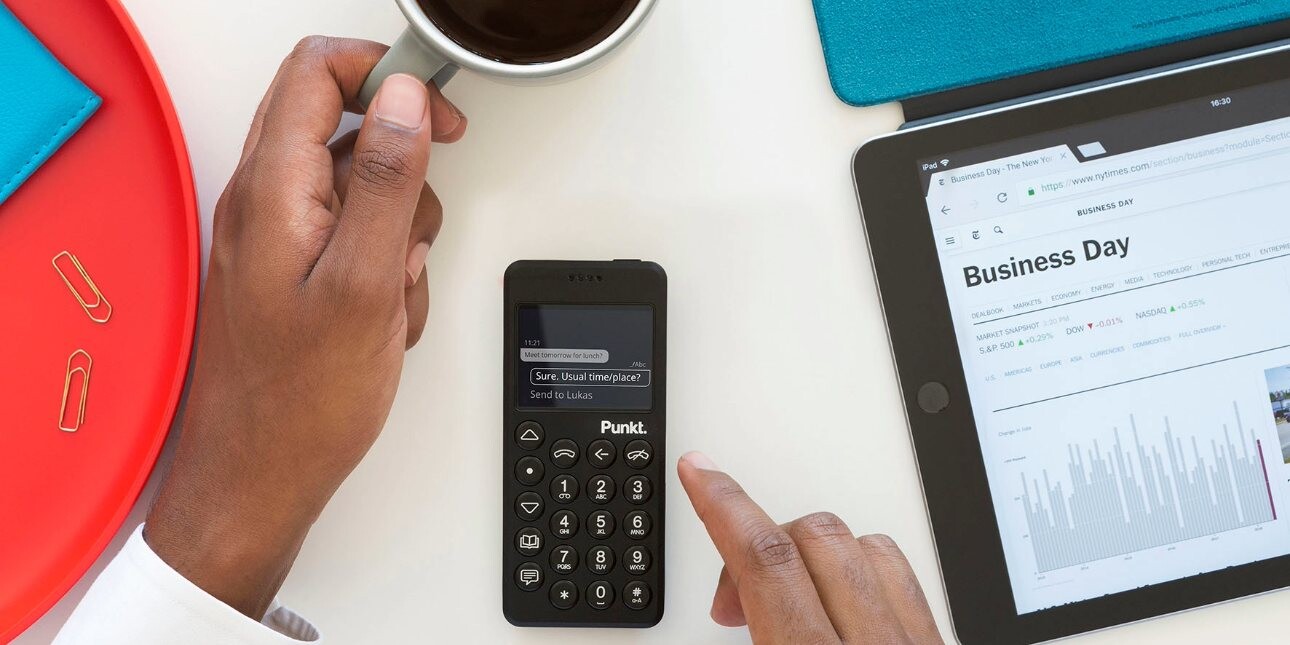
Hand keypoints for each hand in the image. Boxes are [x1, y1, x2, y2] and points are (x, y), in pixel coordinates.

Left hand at [145, 36, 466, 617]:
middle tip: (425, 204)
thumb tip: (402, 101)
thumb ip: (385, 180)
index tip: (436, 110)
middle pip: (341, 121)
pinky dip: (384, 261)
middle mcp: (265, 202)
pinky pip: (353, 235)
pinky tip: (384, 308)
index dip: (385, 74)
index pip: (317, 71)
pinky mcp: (293, 271)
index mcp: (273, 189)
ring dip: (400, 221)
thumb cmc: (300, 401)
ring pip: (358, 184)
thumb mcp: (363, 281)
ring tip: (399, 276)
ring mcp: (277, 237)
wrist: (259, 477)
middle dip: (403, 158)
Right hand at [678, 452, 942, 643]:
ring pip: (874, 550)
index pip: (768, 563)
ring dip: (820, 557)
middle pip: (819, 539)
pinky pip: (911, 587)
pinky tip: (842, 609)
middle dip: (765, 542)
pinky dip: (868, 578)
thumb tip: (728, 596)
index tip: (700, 472)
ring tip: (788, 602)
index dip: (725, 507)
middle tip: (733, 598)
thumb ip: (748, 634)